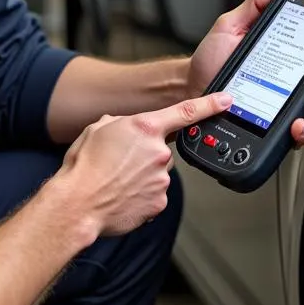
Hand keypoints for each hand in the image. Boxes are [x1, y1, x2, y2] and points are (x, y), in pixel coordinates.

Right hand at [59, 91, 233, 237]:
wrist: (77, 204)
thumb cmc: (83, 167)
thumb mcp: (97, 129)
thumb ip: (119, 122)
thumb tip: (125, 127)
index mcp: (144, 128)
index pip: (185, 112)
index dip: (210, 104)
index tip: (226, 100)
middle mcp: (158, 152)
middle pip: (161, 149)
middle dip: (145, 154)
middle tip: (120, 163)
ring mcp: (161, 179)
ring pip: (157, 173)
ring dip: (142, 176)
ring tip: (116, 181)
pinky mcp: (159, 202)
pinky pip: (154, 194)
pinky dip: (141, 195)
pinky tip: (122, 195)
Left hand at [188, 0, 303, 148]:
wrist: (190, 88)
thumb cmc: (211, 60)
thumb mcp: (231, 26)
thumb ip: (255, 5)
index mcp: (288, 58)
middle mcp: (291, 84)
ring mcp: (284, 107)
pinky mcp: (273, 127)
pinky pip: (295, 135)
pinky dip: (300, 133)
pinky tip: (293, 127)